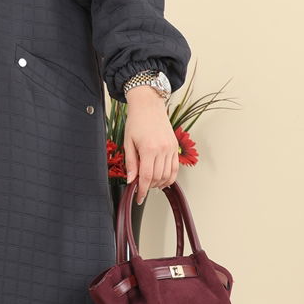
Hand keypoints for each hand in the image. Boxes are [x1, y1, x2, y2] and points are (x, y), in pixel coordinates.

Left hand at [123, 86, 179, 203]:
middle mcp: (162, 149)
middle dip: (149, 187)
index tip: (139, 197)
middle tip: (141, 188)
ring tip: (151, 184)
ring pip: (168, 175)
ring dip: (159, 183)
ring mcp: (170, 148)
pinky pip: (175, 167)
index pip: (147, 176)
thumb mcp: (128, 142)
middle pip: (158, 178)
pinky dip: (170, 176)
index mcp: (149, 149)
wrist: (149, 106)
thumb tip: (131, 180)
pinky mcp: (175, 147)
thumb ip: (131, 163)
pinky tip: (162, 180)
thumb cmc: (136, 121)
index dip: (142, 190)